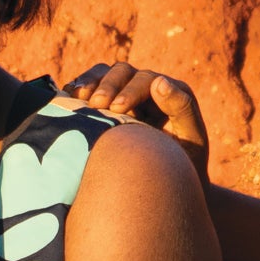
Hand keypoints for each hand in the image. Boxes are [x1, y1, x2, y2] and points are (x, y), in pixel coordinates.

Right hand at [62, 62, 209, 185]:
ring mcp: (122, 95)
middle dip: (108, 85)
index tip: (118, 109)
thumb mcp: (192, 140)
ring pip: (102, 74)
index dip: (131, 90)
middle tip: (97, 105)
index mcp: (167, 93)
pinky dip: (76, 90)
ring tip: (79, 98)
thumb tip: (159, 81)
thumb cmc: (183, 166)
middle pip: (122, 72)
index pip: (147, 80)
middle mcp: (144, 89)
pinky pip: (86, 89)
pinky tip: (68, 100)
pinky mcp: (103, 107)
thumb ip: (182, 109)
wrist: (167, 188)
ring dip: (89, 82)